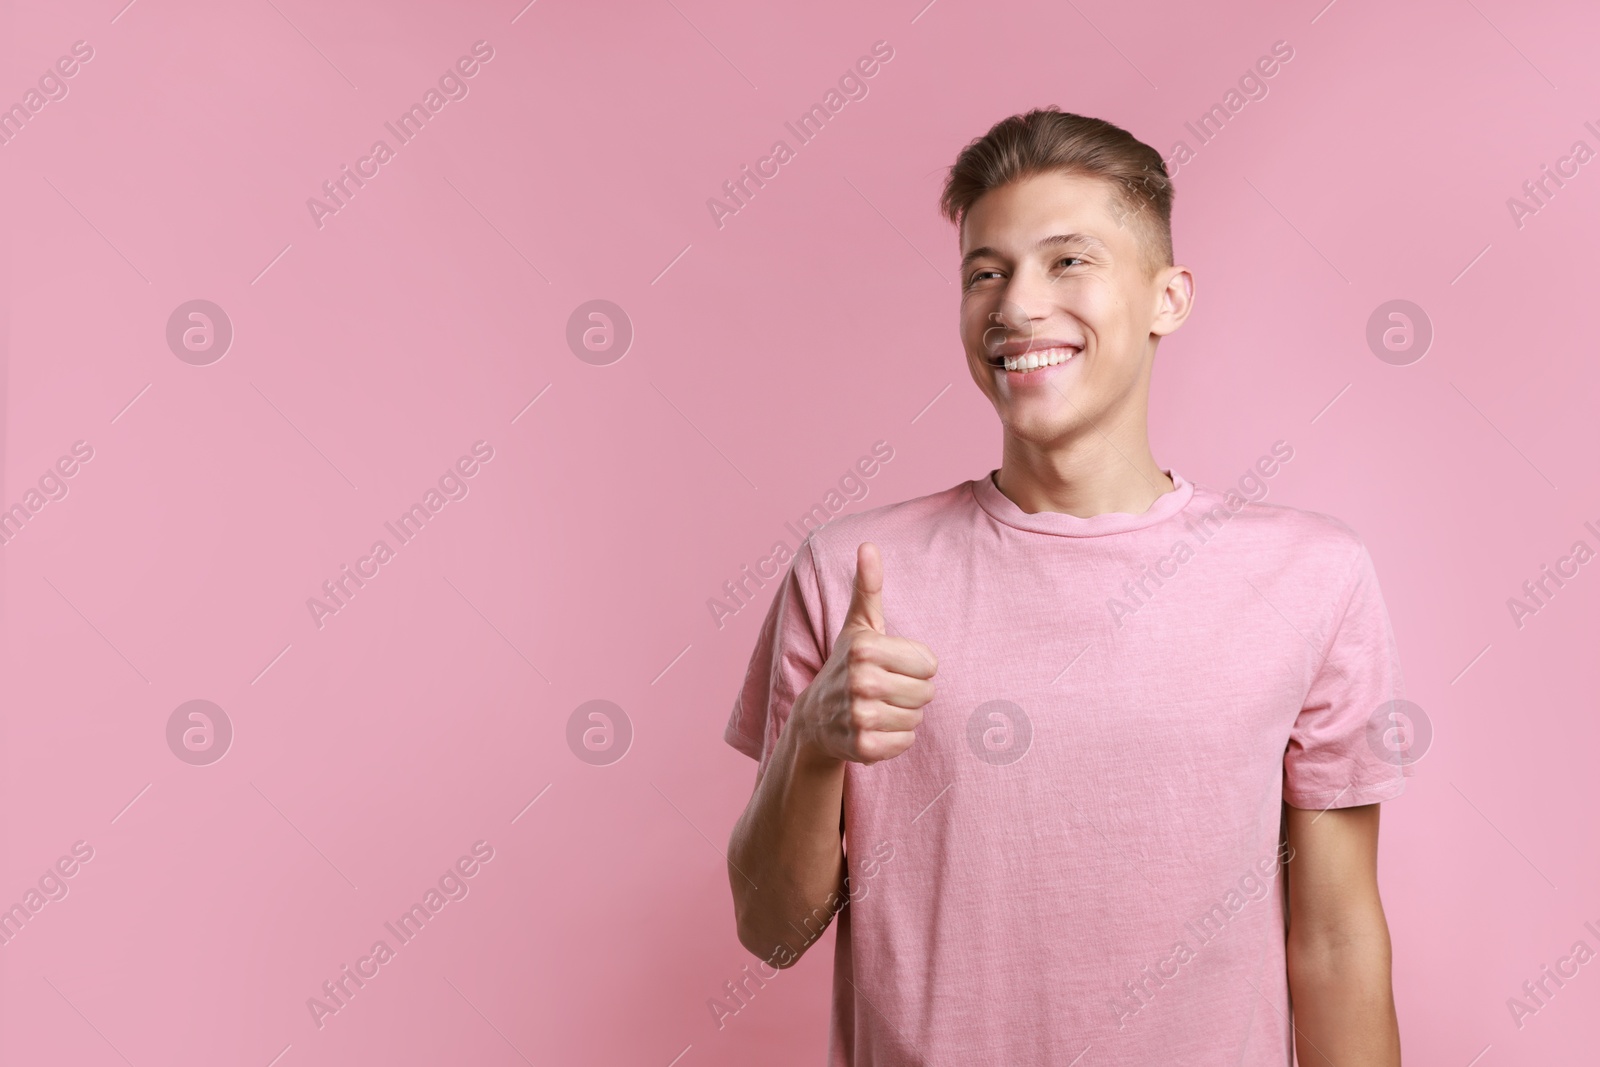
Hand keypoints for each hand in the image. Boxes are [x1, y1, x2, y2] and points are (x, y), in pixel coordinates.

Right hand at [793, 542, 937, 764]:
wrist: (814, 718)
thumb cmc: (846, 663)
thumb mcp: (858, 624)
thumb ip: (868, 586)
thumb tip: (868, 545)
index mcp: (865, 648)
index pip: (929, 664)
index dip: (914, 666)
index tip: (889, 665)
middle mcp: (860, 681)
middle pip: (927, 693)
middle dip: (911, 692)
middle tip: (883, 689)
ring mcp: (859, 716)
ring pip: (918, 719)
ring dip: (903, 716)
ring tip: (878, 708)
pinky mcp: (863, 747)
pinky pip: (906, 743)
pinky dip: (895, 740)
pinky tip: (874, 729)